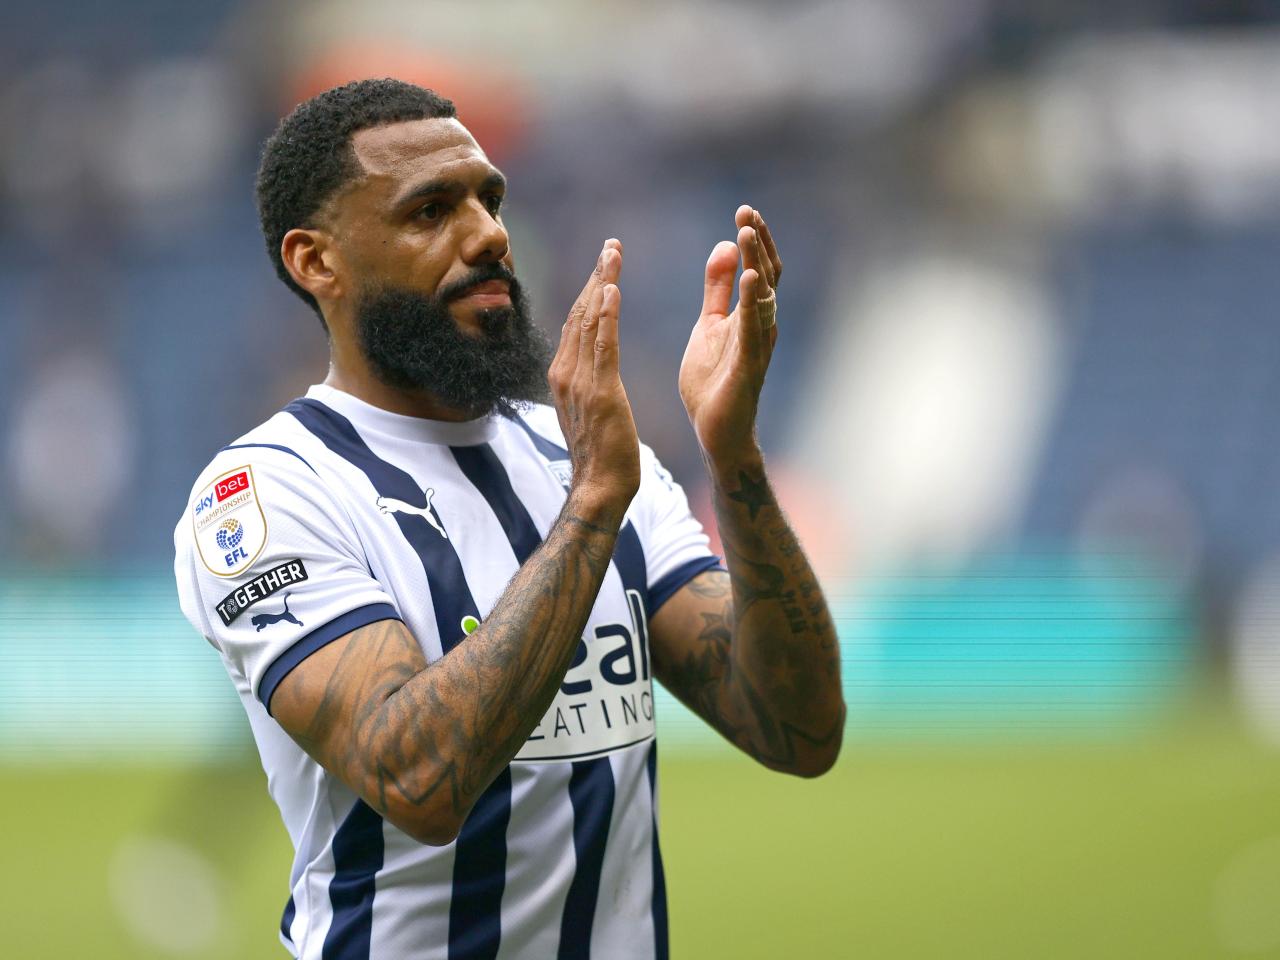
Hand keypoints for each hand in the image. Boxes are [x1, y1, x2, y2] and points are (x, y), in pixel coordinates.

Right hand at [548, 239, 640, 517]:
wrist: (599, 487)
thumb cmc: (601, 453)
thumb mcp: (588, 409)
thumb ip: (586, 382)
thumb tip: (588, 366)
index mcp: (563, 375)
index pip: (577, 322)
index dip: (590, 289)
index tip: (603, 262)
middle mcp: (565, 373)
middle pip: (580, 313)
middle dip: (596, 275)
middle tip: (611, 245)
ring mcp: (580, 382)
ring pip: (590, 322)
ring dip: (602, 283)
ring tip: (612, 253)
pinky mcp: (601, 393)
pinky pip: (603, 346)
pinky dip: (606, 315)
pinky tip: (612, 289)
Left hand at [678, 206, 781, 462]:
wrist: (715, 432)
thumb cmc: (714, 382)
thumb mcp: (709, 325)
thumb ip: (717, 290)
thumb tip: (725, 246)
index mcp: (750, 314)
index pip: (759, 268)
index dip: (754, 240)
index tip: (744, 211)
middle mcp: (761, 325)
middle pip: (767, 275)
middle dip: (757, 243)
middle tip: (746, 212)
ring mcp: (758, 344)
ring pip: (764, 296)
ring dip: (757, 262)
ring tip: (747, 232)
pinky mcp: (750, 365)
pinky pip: (754, 329)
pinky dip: (755, 302)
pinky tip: (752, 278)